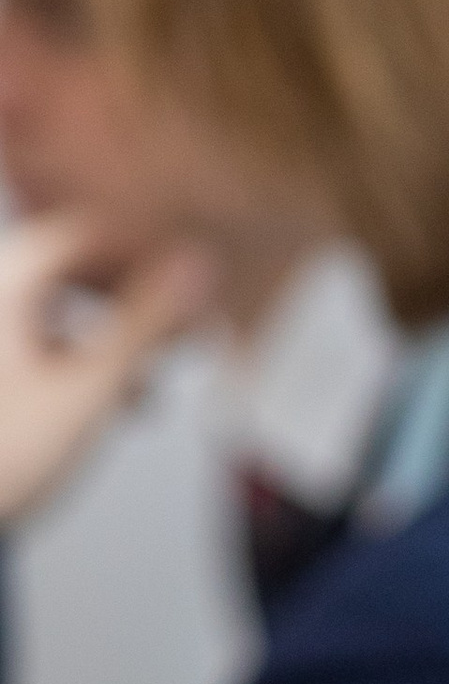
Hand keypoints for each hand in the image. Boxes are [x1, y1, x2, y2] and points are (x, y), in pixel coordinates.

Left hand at [0, 216, 215, 523]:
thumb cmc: (5, 454)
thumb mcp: (91, 386)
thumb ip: (145, 323)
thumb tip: (194, 268)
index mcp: (10, 280)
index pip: (91, 229)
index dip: (149, 247)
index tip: (194, 274)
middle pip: (78, 266)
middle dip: (136, 295)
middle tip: (186, 323)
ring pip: (66, 306)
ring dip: (117, 332)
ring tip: (160, 368)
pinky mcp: (0, 366)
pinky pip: (48, 338)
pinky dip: (88, 357)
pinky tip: (122, 397)